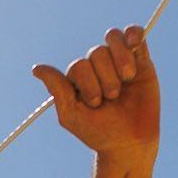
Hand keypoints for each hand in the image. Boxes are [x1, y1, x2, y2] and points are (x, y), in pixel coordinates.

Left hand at [32, 26, 158, 160]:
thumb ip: (57, 89)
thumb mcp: (71, 114)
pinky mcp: (140, 60)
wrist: (130, 143)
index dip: (88, 83)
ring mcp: (119, 61)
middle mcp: (98, 66)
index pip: (79, 65)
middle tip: (112, 98)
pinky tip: (134, 42)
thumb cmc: (98, 132)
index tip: (95, 104)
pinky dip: (134, 33)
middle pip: (97, 52)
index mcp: (79, 77)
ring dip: (120, 61)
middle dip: (106, 78)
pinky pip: (134, 35)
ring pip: (114, 40)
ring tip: (127, 80)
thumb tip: (36, 69)